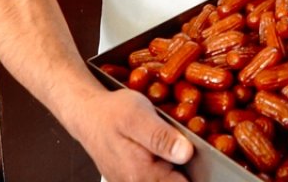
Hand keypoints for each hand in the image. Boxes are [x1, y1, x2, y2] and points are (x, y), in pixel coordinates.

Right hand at [66, 87, 191, 181]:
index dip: (198, 169)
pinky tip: (160, 147)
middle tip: (181, 139)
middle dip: (184, 164)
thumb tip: (186, 154)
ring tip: (171, 141)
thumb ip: (161, 137)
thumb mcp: (138, 116)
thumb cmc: (111, 113)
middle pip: (176, 181)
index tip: (200, 150)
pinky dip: (163, 164)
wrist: (87, 114)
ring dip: (173, 164)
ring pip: (167, 177)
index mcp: (142, 175)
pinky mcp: (132, 179)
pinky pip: (156, 176)